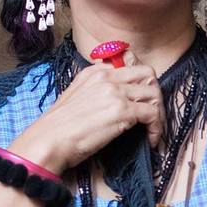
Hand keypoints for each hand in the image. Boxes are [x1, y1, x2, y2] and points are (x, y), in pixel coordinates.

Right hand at [9, 43, 165, 174]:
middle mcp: (106, 76)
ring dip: (158, 113)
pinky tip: (151, 140)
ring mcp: (115, 91)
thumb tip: (119, 103)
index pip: (130, 66)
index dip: (141, 84)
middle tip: (153, 115)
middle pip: (147, 74)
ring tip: (153, 130)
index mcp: (94, 72)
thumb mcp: (77, 99)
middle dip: (155, 94)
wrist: (48, 141)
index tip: (143, 101)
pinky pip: (152, 114)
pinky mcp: (122, 110)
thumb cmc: (59, 129)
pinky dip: (157, 128)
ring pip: (154, 93)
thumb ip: (98, 93)